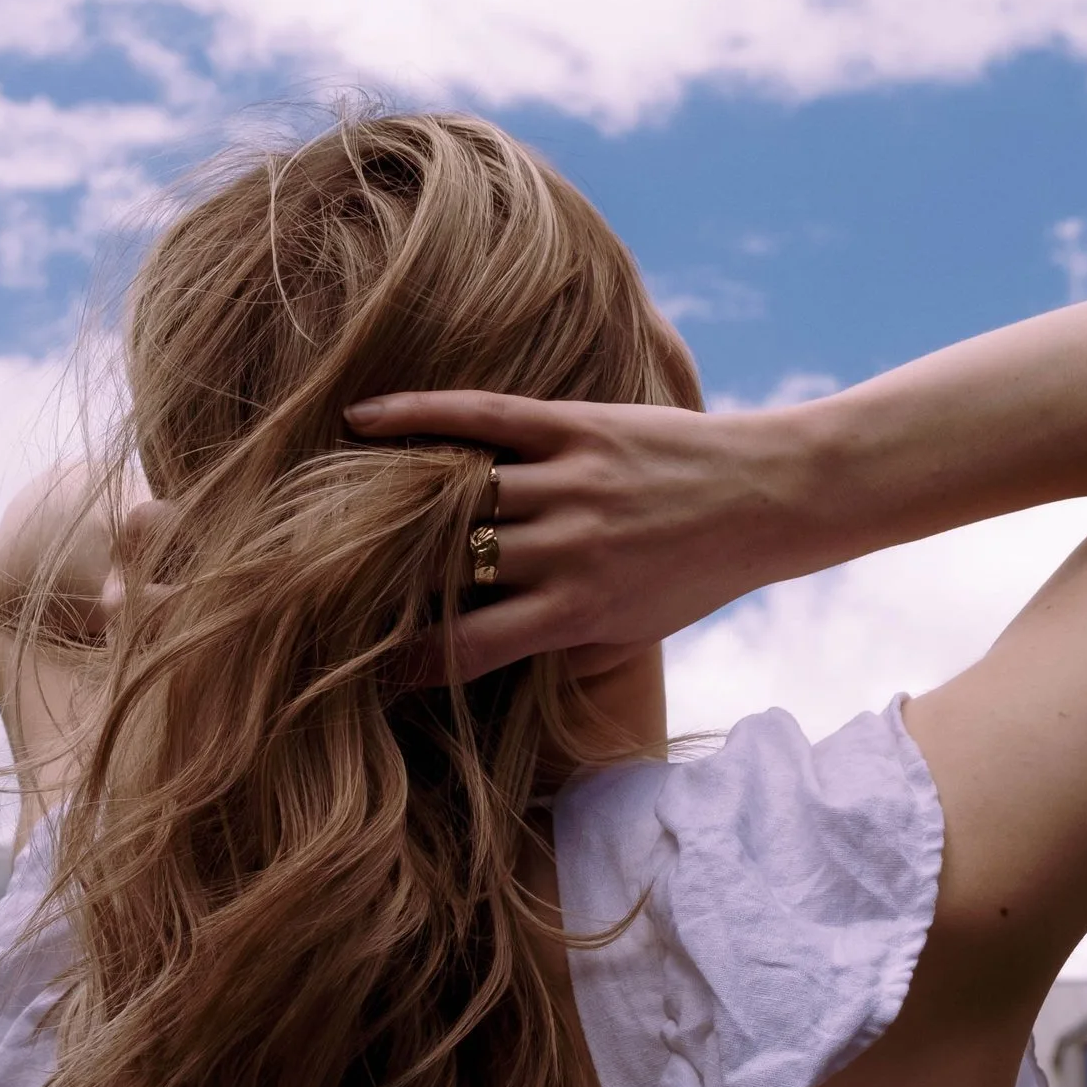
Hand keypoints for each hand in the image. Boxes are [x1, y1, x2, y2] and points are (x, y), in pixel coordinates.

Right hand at [343, 391, 810, 680]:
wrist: (770, 497)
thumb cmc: (698, 574)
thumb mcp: (633, 632)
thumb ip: (561, 645)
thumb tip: (481, 659)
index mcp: (576, 613)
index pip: (469, 647)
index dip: (406, 662)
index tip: (357, 670)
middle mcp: (566, 550)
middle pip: (449, 564)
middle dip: (381, 576)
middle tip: (316, 578)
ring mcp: (569, 484)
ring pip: (456, 492)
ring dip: (387, 498)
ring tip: (326, 502)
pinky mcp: (576, 426)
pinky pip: (482, 417)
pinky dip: (419, 416)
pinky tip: (363, 420)